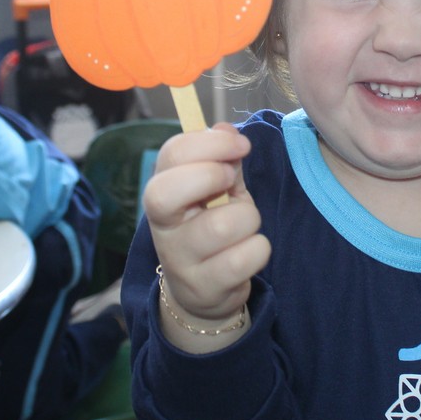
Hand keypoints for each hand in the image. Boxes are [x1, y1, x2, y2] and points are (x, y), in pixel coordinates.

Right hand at [142, 123, 270, 351]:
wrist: (203, 291)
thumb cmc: (212, 227)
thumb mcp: (217, 190)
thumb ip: (223, 159)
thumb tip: (226, 128)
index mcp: (162, 193)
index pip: (171, 156)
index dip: (210, 143)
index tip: (240, 144)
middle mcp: (162, 226)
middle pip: (168, 192)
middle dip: (211, 176)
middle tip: (231, 182)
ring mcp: (180, 260)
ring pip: (224, 225)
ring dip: (249, 218)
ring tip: (244, 226)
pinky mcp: (204, 288)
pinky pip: (246, 257)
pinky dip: (259, 249)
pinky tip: (248, 253)